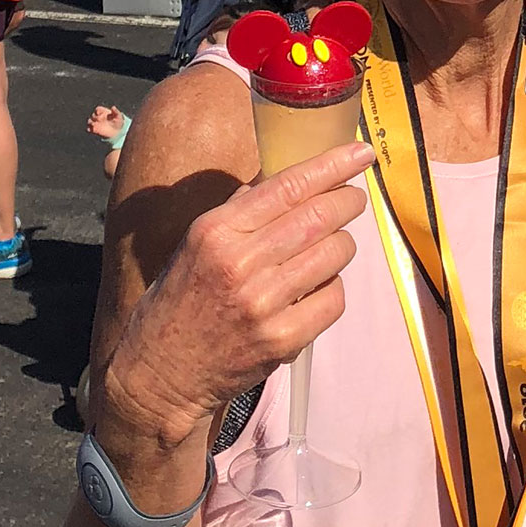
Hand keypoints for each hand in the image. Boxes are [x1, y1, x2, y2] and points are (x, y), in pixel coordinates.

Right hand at [88, 103, 127, 141]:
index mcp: (103, 112)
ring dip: (91, 122)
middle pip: (93, 115)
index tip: (100, 113)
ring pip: (90, 121)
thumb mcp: (119, 117)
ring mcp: (96, 123)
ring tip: (95, 124)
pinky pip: (89, 128)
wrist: (117, 132)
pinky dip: (90, 128)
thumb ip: (116, 112)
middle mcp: (98, 117)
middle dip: (95, 117)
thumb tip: (113, 107)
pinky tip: (93, 129)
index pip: (98, 109)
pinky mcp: (95, 129)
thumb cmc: (118, 123)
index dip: (98, 111)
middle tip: (100, 119)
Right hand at [102, 140, 372, 447]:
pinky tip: (316, 288)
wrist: (163, 373)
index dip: (332, 165)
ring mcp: (264, 304)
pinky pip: (334, 298)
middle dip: (348, 202)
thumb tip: (289, 176)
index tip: (362, 153)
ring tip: (328, 248)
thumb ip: (242, 211)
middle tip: (354, 200)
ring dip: (342, 245)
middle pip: (320, 217)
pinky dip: (333, 288)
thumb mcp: (196, 243)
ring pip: (335, 254)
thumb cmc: (181, 300)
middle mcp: (240, 263)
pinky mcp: (284, 339)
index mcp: (216, 231)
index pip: (288, 186)